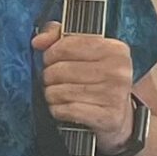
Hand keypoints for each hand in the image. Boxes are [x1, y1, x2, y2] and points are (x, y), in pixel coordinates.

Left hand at [32, 25, 137, 144]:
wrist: (118, 116)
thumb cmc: (97, 81)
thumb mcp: (85, 54)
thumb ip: (59, 38)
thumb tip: (38, 40)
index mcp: (115, 49)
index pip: (67, 45)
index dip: (51, 53)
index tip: (51, 59)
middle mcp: (118, 70)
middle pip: (59, 70)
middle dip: (49, 76)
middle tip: (54, 81)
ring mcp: (114, 94)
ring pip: (59, 91)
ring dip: (51, 95)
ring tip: (59, 95)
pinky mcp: (107, 117)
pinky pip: (66, 110)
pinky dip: (58, 110)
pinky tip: (64, 108)